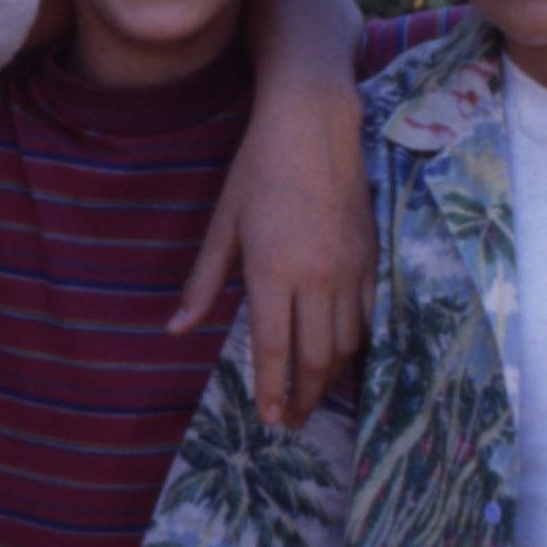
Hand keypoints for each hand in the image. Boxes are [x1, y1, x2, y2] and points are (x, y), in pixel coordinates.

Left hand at [172, 85, 369, 428]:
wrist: (314, 125)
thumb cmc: (258, 170)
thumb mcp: (222, 226)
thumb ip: (203, 284)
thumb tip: (175, 330)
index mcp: (272, 272)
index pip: (273, 348)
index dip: (272, 389)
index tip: (270, 419)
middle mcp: (315, 278)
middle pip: (316, 357)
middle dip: (305, 396)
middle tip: (293, 421)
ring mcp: (348, 270)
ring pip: (346, 343)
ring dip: (331, 378)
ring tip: (315, 397)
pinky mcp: (370, 258)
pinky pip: (367, 317)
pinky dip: (355, 346)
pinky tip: (341, 357)